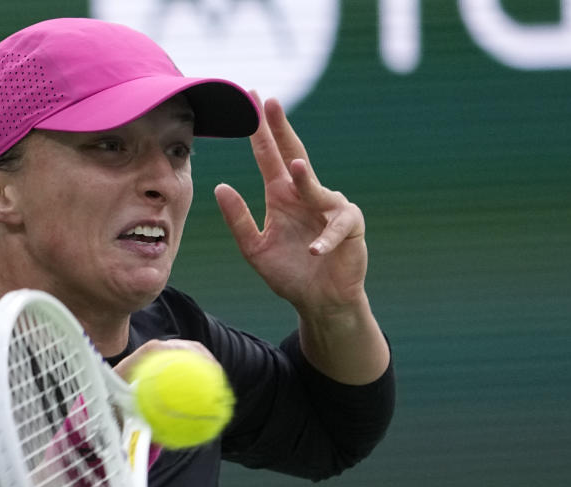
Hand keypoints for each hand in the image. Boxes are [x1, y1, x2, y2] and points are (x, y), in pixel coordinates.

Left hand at [214, 94, 368, 315]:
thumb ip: (238, 219)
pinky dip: (326, 238)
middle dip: (281, 129)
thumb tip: (220, 186)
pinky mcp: (350, 227)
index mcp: (281, 196)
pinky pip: (338, 227)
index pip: (268, 157)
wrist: (318, 301)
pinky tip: (315, 250)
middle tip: (269, 103)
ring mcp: (330, 208)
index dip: (259, 132)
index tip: (249, 102)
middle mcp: (305, 195)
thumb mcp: (255, 248)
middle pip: (294, 154)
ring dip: (306, 180)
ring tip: (293, 169)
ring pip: (316, 189)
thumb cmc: (289, 273)